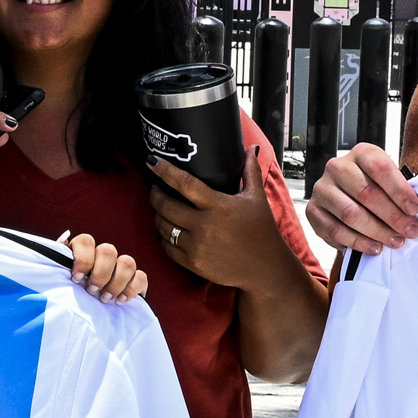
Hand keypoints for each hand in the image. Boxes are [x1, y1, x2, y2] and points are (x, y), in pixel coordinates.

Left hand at [65, 232, 147, 303]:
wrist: (84, 317)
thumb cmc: (69, 294)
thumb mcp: (58, 279)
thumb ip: (59, 260)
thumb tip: (65, 238)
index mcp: (84, 252)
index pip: (86, 241)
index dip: (83, 259)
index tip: (76, 278)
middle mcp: (103, 256)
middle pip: (108, 250)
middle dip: (101, 273)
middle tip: (92, 291)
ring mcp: (121, 267)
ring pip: (127, 262)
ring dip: (116, 282)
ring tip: (105, 299)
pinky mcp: (135, 281)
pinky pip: (141, 277)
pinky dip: (132, 289)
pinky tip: (120, 301)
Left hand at [145, 155, 298, 290]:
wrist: (265, 269)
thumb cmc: (262, 231)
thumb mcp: (257, 198)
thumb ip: (251, 171)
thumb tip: (252, 148)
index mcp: (218, 205)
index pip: (184, 183)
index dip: (165, 171)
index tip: (152, 162)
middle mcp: (205, 225)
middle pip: (167, 206)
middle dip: (155, 195)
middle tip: (154, 188)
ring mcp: (197, 246)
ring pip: (164, 227)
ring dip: (157, 216)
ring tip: (158, 209)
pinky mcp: (193, 263)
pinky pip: (168, 248)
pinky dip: (163, 238)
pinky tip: (166, 231)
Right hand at [303, 142, 417, 254]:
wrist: (349, 199)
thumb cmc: (378, 190)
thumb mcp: (390, 181)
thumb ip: (401, 190)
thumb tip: (414, 212)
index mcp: (361, 153)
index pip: (380, 168)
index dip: (399, 190)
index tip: (415, 210)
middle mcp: (337, 166)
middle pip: (366, 193)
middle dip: (392, 215)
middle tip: (409, 231)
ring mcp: (322, 188)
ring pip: (350, 213)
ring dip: (377, 231)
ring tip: (395, 241)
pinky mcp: (313, 210)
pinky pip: (336, 230)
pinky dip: (358, 242)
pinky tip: (375, 247)